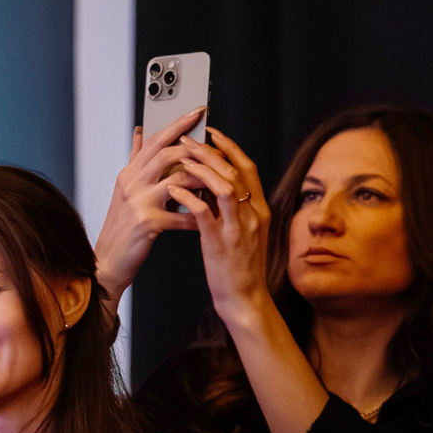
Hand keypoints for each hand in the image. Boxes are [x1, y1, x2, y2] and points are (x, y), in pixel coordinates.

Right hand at [91, 109, 205, 299]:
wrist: (108, 259)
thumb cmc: (122, 227)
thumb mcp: (125, 188)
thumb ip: (135, 159)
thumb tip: (140, 132)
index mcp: (130, 173)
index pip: (156, 140)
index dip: (178, 124)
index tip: (198, 112)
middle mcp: (132, 183)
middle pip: (168, 153)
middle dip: (197, 147)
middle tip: (217, 146)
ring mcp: (139, 202)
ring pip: (178, 179)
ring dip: (203, 180)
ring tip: (218, 183)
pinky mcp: (148, 223)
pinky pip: (182, 215)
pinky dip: (198, 216)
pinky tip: (208, 218)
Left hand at [164, 127, 276, 325]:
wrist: (244, 299)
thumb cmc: (239, 267)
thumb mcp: (242, 232)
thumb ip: (231, 207)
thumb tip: (211, 183)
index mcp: (259, 209)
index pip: (248, 167)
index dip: (230, 147)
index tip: (212, 133)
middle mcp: (252, 214)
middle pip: (235, 171)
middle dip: (211, 151)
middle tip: (189, 140)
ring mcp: (238, 228)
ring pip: (223, 186)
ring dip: (200, 168)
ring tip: (181, 158)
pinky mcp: (220, 243)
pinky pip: (204, 212)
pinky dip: (188, 196)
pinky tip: (174, 189)